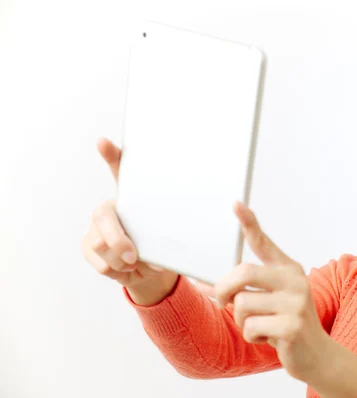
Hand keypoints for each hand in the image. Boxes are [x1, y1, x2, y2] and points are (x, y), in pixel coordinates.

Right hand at [81, 138, 214, 302]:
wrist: (151, 270)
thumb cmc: (166, 245)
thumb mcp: (175, 233)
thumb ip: (177, 227)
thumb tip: (183, 233)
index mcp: (134, 197)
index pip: (120, 170)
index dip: (111, 155)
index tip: (104, 141)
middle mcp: (112, 207)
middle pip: (103, 217)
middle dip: (119, 241)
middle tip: (134, 258)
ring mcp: (97, 226)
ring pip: (101, 244)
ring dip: (123, 261)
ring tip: (138, 263)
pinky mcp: (88, 246)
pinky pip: (100, 262)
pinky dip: (118, 272)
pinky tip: (127, 270)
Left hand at [214, 202, 330, 381]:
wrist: (318, 355)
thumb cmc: (287, 325)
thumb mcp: (272, 301)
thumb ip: (246, 290)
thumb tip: (206, 286)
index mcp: (288, 270)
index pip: (264, 242)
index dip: (249, 223)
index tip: (236, 204)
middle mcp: (294, 281)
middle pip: (243, 273)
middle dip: (224, 290)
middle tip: (224, 303)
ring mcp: (295, 303)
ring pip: (242, 304)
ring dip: (241, 321)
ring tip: (259, 326)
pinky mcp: (291, 326)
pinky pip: (250, 327)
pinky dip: (252, 336)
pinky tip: (268, 339)